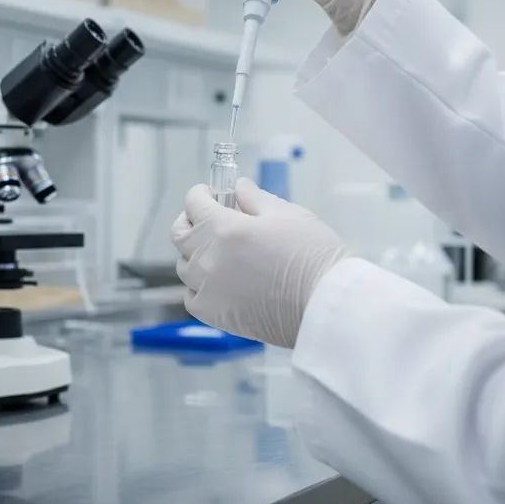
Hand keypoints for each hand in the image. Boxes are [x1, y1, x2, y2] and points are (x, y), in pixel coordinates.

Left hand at [171, 182, 347, 348]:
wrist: (325, 305)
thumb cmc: (313, 256)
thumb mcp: (288, 214)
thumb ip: (256, 199)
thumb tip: (239, 188)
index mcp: (222, 228)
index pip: (193, 203)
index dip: (201, 194)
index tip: (210, 194)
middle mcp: (207, 258)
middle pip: (180, 233)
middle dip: (190, 220)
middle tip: (206, 218)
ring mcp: (207, 288)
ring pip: (184, 265)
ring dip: (194, 253)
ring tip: (216, 251)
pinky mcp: (214, 315)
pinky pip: (191, 296)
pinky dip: (198, 286)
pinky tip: (216, 282)